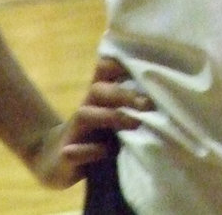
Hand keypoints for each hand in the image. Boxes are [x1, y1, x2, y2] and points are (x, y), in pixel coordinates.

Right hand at [26, 57, 151, 188]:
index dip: (119, 63)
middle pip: (98, 91)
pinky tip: (104, 151)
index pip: (103, 71)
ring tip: (136, 123)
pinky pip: (74, 152)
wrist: (54, 158)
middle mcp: (85, 109)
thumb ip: (131, 105)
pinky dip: (89, 151)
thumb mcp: (112, 116)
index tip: (144, 64)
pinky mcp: (65, 155)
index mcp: (97, 98)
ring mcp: (73, 132)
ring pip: (86, 114)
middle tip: (148, 103)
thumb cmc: (94, 134)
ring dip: (111, 117)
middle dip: (123, 94)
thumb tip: (166, 93)